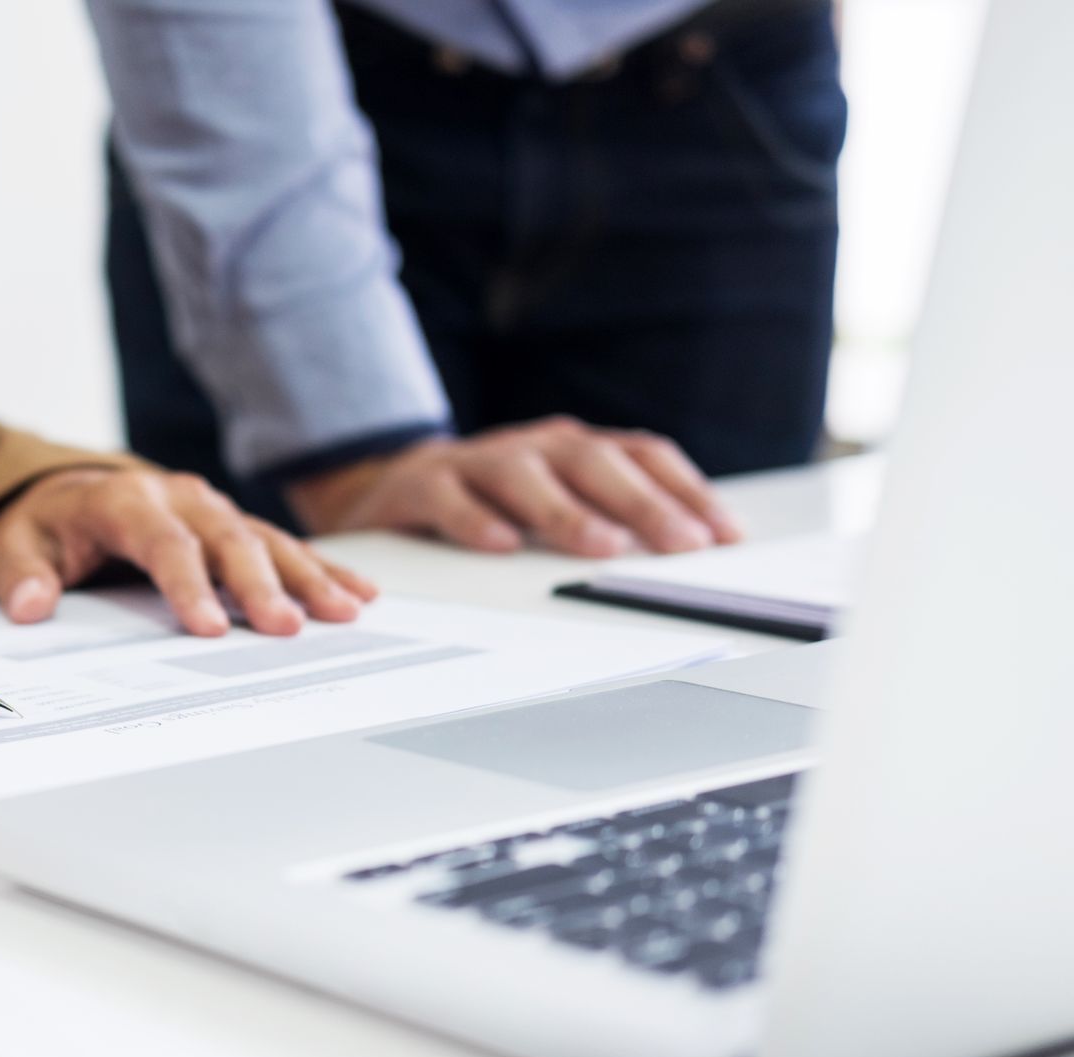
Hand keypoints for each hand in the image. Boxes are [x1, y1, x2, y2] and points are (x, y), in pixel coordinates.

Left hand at [0, 468, 376, 636]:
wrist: (67, 493)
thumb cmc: (47, 527)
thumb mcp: (14, 545)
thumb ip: (19, 574)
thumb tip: (30, 605)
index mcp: (124, 500)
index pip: (163, 543)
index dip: (188, 586)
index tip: (207, 629)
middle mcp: (177, 497)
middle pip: (226, 539)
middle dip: (259, 584)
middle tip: (286, 627)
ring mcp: (211, 508)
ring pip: (265, 539)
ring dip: (306, 575)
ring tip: (343, 611)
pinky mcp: (232, 523)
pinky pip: (282, 543)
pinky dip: (321, 567)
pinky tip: (358, 592)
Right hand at [286, 416, 742, 556]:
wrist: (393, 487)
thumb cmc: (492, 502)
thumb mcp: (558, 504)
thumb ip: (614, 518)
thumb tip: (692, 550)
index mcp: (574, 448)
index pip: (642, 456)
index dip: (687, 491)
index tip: (724, 535)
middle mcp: (533, 446)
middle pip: (593, 463)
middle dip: (643, 504)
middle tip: (681, 544)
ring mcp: (476, 461)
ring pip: (525, 476)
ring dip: (566, 510)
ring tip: (600, 545)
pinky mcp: (422, 484)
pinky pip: (450, 498)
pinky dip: (475, 519)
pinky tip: (499, 544)